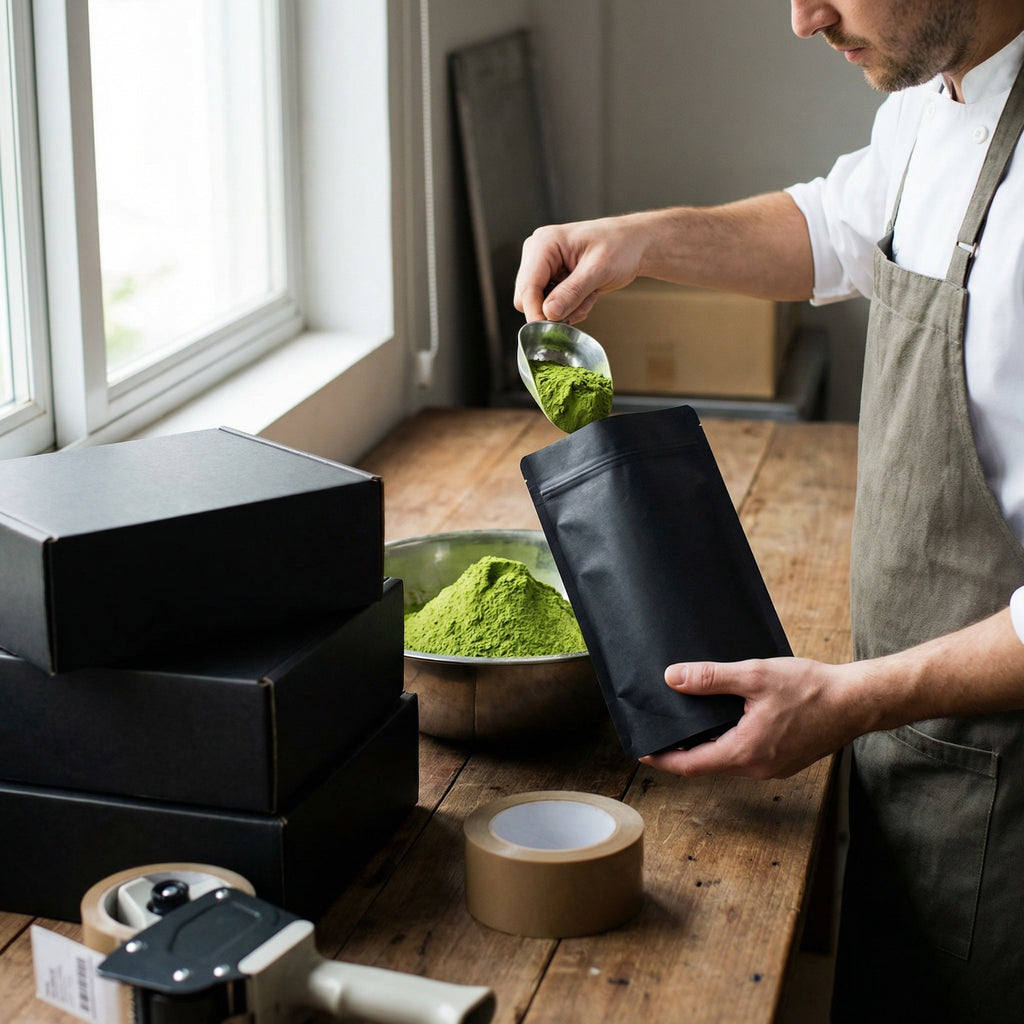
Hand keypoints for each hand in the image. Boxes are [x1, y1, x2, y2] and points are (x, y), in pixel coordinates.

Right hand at [513, 215, 647, 323]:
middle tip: (583, 304)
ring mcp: (542, 266)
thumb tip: (548, 312)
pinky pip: (549, 305)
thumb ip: (572, 291)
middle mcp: (537, 254)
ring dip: (565, 309)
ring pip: (538, 305)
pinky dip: (569, 307)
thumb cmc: (620, 247)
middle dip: (554, 310)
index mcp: (544, 244)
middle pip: (526, 298)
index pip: (527, 287)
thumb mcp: (599, 269)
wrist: (632, 245)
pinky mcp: (550, 278)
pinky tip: (586, 295)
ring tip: (589, 295)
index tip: (552, 330)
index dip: (536, 312)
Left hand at [640, 657, 861, 779]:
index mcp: (745, 752)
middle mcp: (758, 768)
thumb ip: (711, 678)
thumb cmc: (811, 688)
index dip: (663, 760)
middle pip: (707, 764)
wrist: (858, 701)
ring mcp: (773, 768)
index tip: (643, 751)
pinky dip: (730, 743)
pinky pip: (747, 756)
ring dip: (709, 745)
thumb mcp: (755, 675)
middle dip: (683, 751)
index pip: (690, 765)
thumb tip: (673, 678)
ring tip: (690, 723)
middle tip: (663, 731)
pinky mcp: (785, 761)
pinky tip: (727, 721)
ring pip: (728, 760)